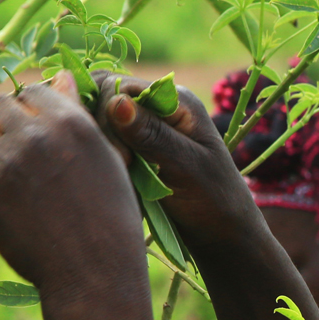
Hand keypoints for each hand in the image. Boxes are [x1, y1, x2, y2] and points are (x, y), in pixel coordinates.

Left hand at [0, 79, 141, 292]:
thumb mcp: (106, 159)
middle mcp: (35, 136)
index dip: (29, 108)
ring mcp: (6, 166)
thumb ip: (78, 115)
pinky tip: (0, 200)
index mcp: (70, 122)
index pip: (31, 91)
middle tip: (12, 150)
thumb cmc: (110, 217)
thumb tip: (61, 76)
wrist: (95, 273)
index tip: (33, 130)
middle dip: (0, 124)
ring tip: (5, 175)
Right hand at [94, 71, 261, 248]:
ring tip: (121, 175)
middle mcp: (156, 108)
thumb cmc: (214, 201)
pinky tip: (117, 179)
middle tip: (120, 166)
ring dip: (99, 146)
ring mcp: (143, 130)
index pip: (117, 85)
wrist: (221, 234)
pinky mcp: (133, 151)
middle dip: (99, 129)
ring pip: (98, 122)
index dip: (107, 115)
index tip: (123, 157)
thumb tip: (116, 102)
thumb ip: (152, 135)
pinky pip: (103, 144)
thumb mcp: (187, 167)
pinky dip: (103, 158)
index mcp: (174, 100)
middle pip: (101, 98)